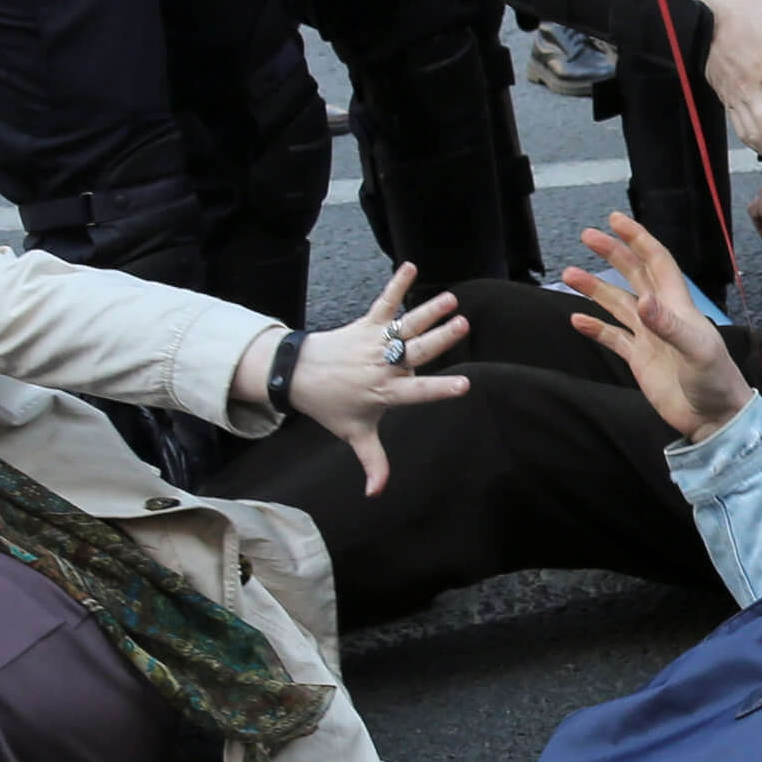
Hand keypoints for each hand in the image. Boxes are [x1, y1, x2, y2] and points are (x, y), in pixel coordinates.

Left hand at [258, 263, 471, 497]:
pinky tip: (410, 266)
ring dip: (429, 311)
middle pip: (416, 352)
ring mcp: (375, 343)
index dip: (439, 389)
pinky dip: (397, 285)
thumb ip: (373, 463)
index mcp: (385, 393)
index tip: (463, 385)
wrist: (299, 375)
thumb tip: (376, 494)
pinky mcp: (367, 324)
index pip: (417, 393)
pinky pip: (384, 303)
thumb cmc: (331, 406)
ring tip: (451, 300)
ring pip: (406, 326)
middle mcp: (383, 366)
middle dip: (438, 338)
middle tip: (462, 324)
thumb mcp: (354, 435)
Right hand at [564, 216, 753, 444]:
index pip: (656, 262)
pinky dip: (594, 327)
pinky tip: (576, 320)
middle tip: (588, 236)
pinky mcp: (639, 359)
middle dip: (613, 254)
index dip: (638, 239)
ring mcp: (648, 337)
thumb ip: (669, 325)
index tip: (615, 221)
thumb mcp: (697, 351)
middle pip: (634, 275)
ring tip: (569, 274)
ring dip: (594, 289)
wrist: (713, 418)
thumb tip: (642, 301)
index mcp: (678, 305)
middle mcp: (661, 315)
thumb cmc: (714, 380)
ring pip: (617, 304)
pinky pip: (613, 337)